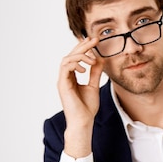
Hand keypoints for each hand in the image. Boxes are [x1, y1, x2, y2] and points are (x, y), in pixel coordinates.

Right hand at [57, 36, 104, 156]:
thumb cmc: (87, 107)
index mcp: (72, 76)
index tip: (95, 41)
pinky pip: (65, 67)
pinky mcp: (62, 84)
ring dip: (80, 54)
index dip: (84, 47)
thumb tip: (100, 59)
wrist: (84, 121)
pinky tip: (85, 68)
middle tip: (94, 39)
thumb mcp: (94, 85)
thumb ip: (95, 73)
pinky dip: (75, 63)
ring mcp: (62, 80)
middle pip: (71, 54)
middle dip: (82, 45)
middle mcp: (65, 76)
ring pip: (66, 59)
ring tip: (92, 58)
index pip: (76, 57)